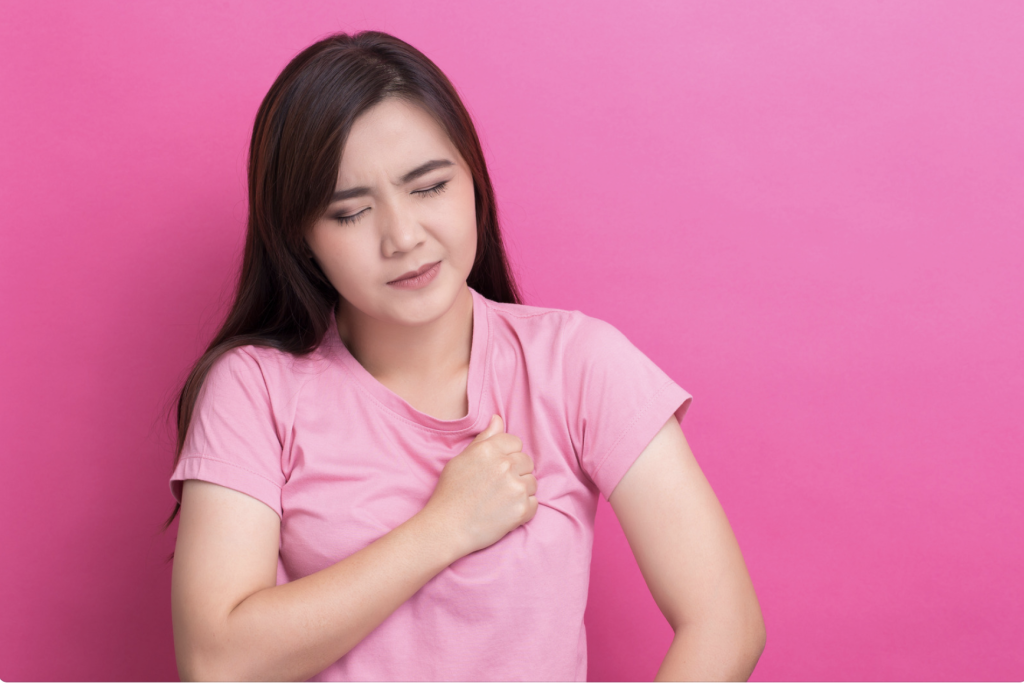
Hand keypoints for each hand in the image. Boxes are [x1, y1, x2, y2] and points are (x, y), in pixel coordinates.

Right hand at [422, 414, 537, 557]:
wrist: (446, 528)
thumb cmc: (450, 493)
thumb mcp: (461, 459)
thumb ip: (484, 438)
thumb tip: (498, 419)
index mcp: (489, 450)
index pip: (515, 442)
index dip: (507, 455)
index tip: (496, 468)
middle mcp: (504, 465)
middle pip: (527, 461)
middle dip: (516, 471)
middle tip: (497, 486)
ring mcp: (515, 488)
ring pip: (532, 482)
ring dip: (521, 490)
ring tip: (500, 500)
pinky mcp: (522, 509)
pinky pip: (534, 503)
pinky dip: (524, 509)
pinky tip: (505, 512)